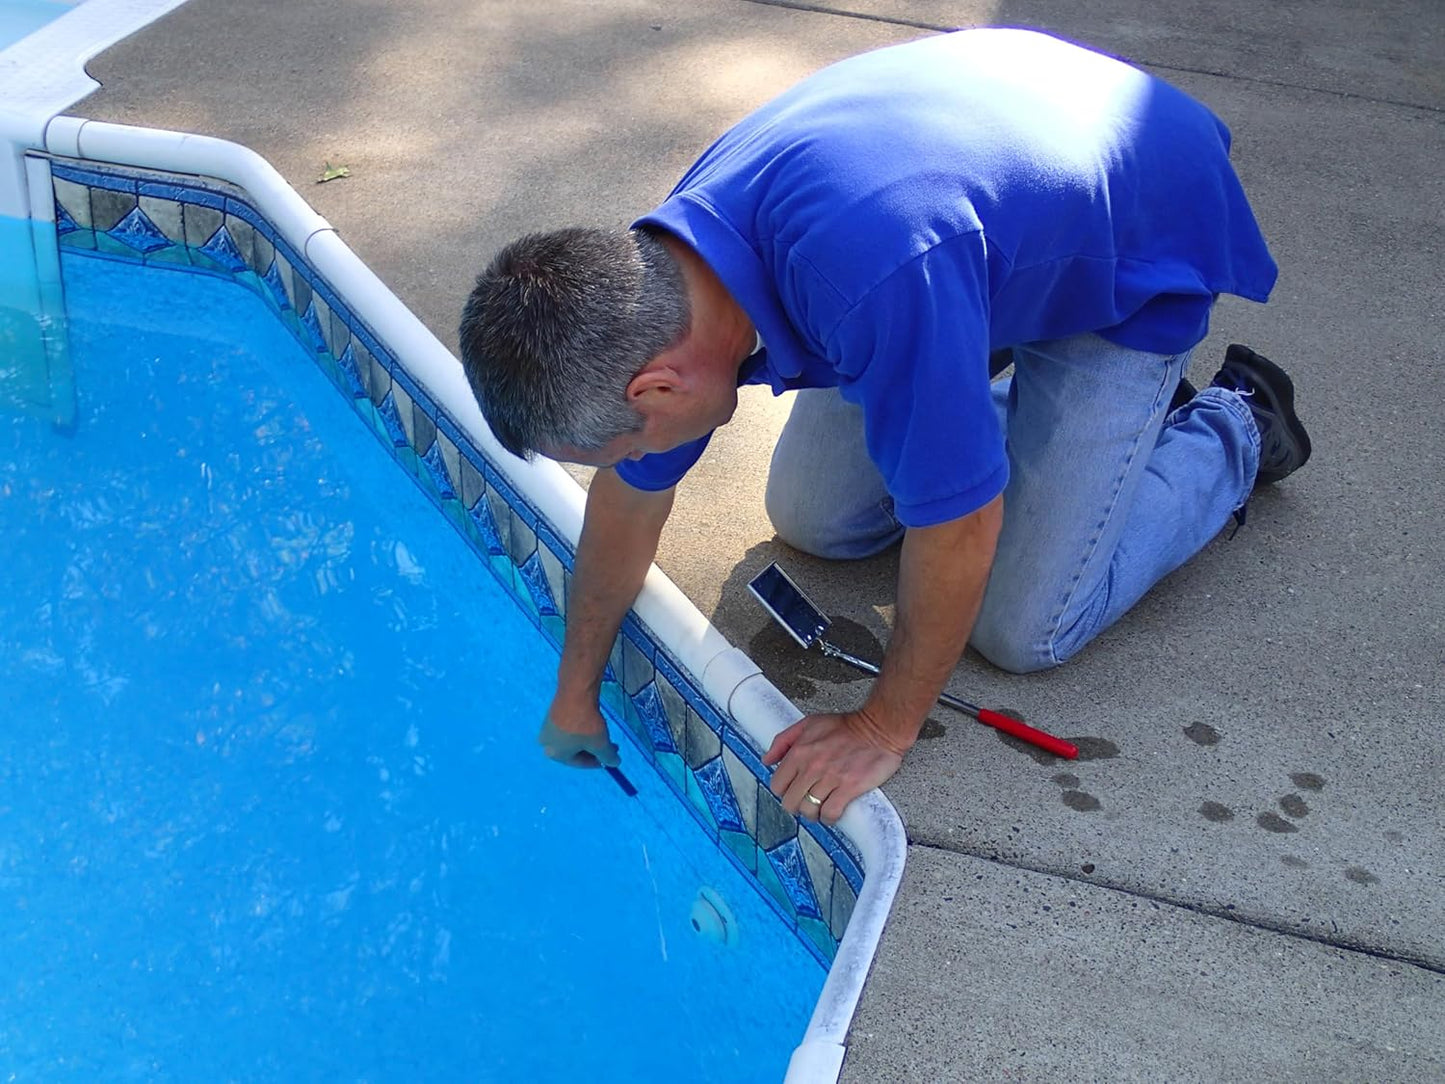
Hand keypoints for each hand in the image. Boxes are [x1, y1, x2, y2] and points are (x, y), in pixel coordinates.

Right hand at [538, 704, 619, 768]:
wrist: (576, 692)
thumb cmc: (586, 724)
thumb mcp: (600, 743)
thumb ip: (608, 756)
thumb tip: (614, 764)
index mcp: (555, 754)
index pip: (579, 762)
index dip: (597, 761)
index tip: (610, 758)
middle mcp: (547, 743)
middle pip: (574, 750)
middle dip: (593, 748)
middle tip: (609, 744)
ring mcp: (548, 727)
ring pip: (572, 738)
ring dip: (587, 738)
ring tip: (602, 732)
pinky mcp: (552, 713)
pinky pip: (568, 726)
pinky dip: (580, 727)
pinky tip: (591, 721)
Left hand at [762, 711, 905, 824]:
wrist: (879, 729)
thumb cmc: (846, 726)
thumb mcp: (809, 724)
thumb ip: (783, 740)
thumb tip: (767, 760)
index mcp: (799, 752)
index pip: (777, 785)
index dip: (783, 791)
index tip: (793, 790)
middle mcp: (812, 767)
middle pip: (790, 802)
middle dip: (796, 805)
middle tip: (805, 801)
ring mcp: (830, 778)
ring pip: (808, 810)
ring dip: (812, 813)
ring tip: (819, 808)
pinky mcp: (849, 788)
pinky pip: (830, 813)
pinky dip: (829, 818)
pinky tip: (832, 813)